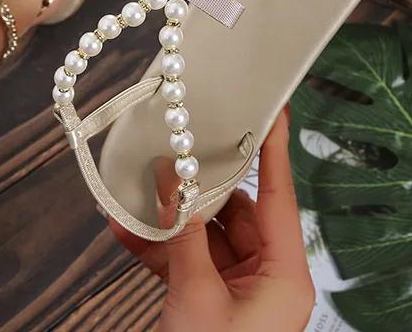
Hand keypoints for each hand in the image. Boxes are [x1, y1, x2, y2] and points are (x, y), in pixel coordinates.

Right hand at [107, 107, 314, 331]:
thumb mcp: (197, 298)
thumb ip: (185, 234)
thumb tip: (174, 179)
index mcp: (285, 275)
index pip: (282, 195)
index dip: (274, 149)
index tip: (269, 108)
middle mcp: (267, 278)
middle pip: (238, 213)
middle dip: (200, 189)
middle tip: (175, 155)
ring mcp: (239, 291)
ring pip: (207, 237)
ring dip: (171, 221)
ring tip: (141, 192)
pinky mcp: (212, 303)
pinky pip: (189, 263)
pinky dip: (160, 250)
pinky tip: (126, 230)